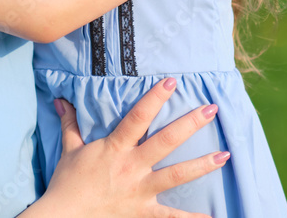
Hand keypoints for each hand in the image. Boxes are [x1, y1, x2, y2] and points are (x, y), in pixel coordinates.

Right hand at [42, 78, 227, 216]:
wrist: (62, 217)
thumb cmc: (66, 183)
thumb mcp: (69, 149)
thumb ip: (70, 124)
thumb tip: (61, 101)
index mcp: (114, 148)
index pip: (138, 117)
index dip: (155, 98)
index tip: (173, 82)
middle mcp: (131, 167)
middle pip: (165, 141)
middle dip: (190, 124)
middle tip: (212, 109)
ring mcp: (140, 190)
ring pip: (176, 175)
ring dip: (202, 165)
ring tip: (225, 155)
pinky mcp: (142, 212)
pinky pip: (170, 217)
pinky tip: (212, 217)